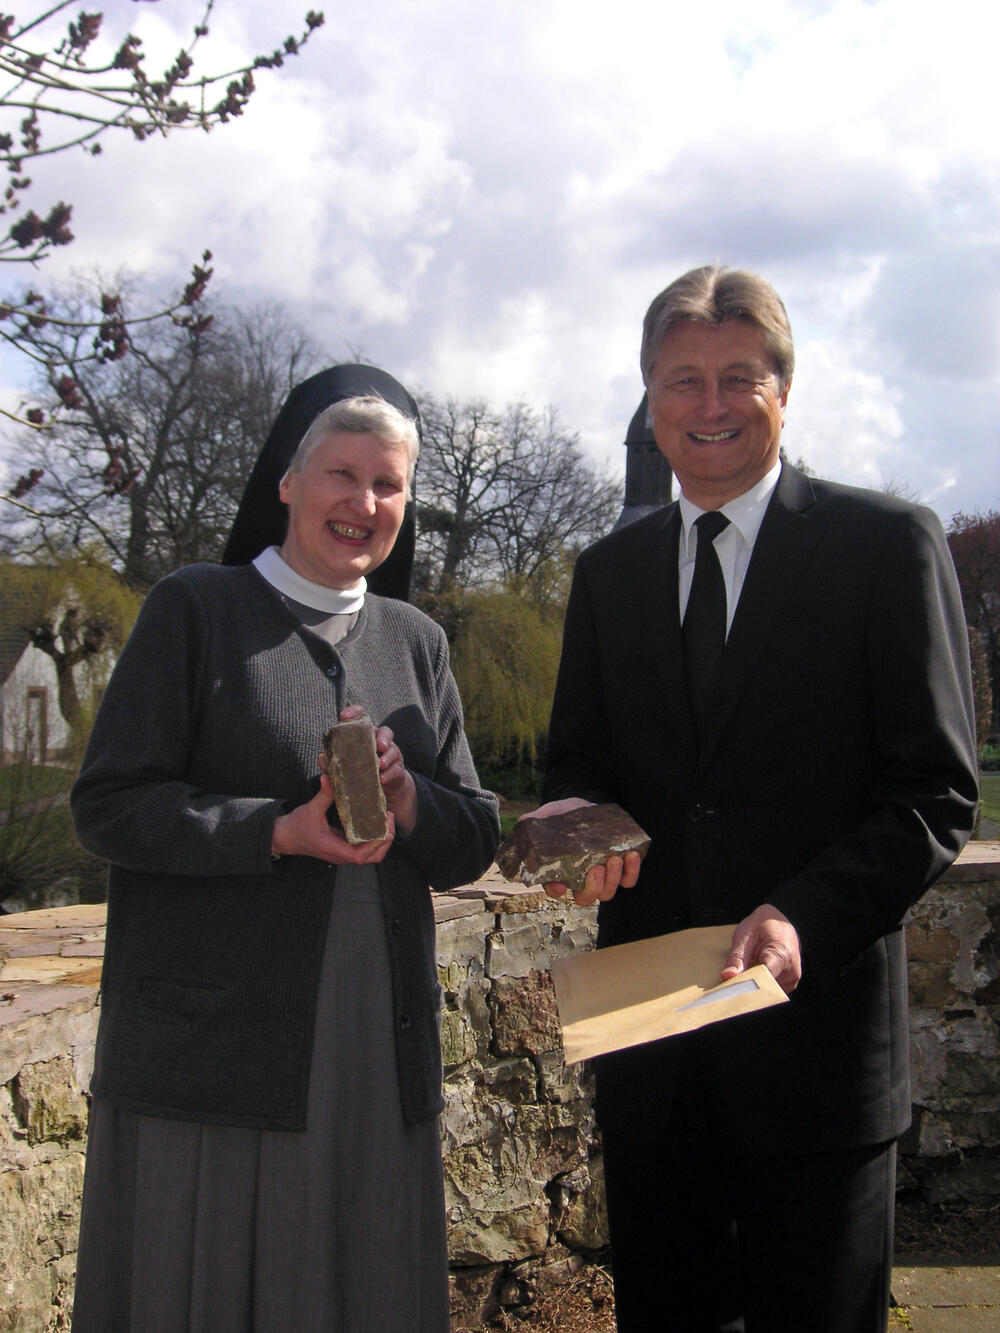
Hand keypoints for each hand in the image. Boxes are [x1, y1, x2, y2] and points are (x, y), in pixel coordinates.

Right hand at [271, 773, 395, 865]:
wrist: (285, 837)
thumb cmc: (297, 826)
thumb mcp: (311, 809)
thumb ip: (323, 795)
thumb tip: (329, 776)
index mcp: (333, 848)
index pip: (359, 856)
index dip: (375, 844)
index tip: (384, 827)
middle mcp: (341, 855)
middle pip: (372, 858)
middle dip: (385, 841)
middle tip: (390, 818)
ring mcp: (343, 854)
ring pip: (371, 856)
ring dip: (382, 841)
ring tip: (387, 820)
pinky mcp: (344, 849)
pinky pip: (365, 850)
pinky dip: (375, 839)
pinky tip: (378, 823)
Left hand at [328, 705, 417, 837]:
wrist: (380, 787)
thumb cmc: (359, 769)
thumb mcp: (344, 764)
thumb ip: (331, 761)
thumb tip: (322, 761)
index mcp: (365, 735)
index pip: (362, 717)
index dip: (354, 712)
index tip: (344, 716)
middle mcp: (379, 741)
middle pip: (384, 731)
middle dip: (382, 737)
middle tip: (378, 746)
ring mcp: (390, 754)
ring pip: (393, 750)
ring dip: (387, 756)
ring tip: (380, 764)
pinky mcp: (396, 770)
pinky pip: (395, 770)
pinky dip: (388, 774)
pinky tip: (381, 779)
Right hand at [519, 798, 640, 907]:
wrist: (584, 807)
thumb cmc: (561, 816)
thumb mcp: (544, 816)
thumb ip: (531, 822)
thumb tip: (524, 823)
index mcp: (558, 872)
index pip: (554, 889)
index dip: (556, 890)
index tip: (561, 885)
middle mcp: (579, 879)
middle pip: (585, 897)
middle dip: (592, 887)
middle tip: (596, 868)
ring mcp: (600, 876)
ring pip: (607, 892)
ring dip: (612, 880)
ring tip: (614, 859)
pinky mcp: (619, 868)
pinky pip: (627, 880)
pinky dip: (631, 872)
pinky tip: (630, 856)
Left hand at [722, 903, 801, 993]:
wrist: (778, 920)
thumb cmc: (761, 924)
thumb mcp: (745, 935)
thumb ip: (737, 958)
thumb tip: (727, 976)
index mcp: (782, 955)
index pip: (762, 980)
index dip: (744, 985)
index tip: (729, 989)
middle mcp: (791, 971)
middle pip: (764, 988)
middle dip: (745, 988)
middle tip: (728, 983)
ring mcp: (792, 979)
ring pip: (766, 992)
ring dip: (752, 987)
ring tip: (743, 973)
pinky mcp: (789, 983)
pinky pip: (770, 990)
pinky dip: (758, 986)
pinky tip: (752, 975)